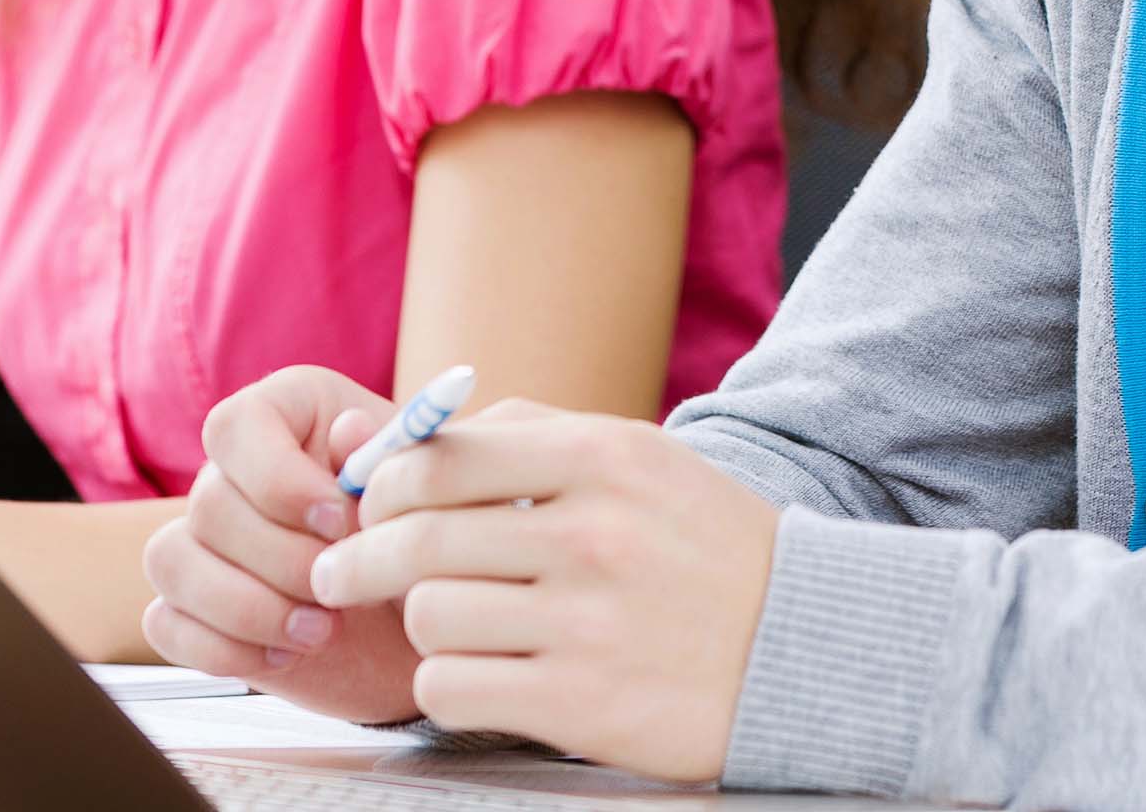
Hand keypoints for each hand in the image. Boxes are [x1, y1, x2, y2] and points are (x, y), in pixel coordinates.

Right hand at [141, 366, 420, 723]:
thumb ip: (388, 459)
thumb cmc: (419, 536)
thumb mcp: (420, 492)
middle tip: (341, 588)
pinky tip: (288, 655)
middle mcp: (230, 471)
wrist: (416, 618)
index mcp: (287, 414)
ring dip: (249, 608)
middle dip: (281, 560)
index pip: (237, 425)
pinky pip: (165, 623)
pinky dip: (225, 649)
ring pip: (172, 561)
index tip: (339, 521)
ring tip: (323, 630)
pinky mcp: (189, 607)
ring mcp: (201, 540)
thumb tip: (350, 429)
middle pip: (208, 505)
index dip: (279, 478)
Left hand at [318, 404, 775, 785]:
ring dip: (423, 625)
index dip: (382, 484)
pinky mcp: (580, 705)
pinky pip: (450, 689)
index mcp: (603, 458)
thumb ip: (529, 439)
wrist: (804, 646)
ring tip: (454, 627)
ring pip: (428, 617)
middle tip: (341, 571)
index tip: (368, 505)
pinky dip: (445, 686)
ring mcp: (587, 624)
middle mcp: (593, 535)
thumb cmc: (707, 550)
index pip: (441, 458)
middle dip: (360, 557)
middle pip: (417, 538)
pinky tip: (477, 676)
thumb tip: (404, 441)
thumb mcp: (640, 462)